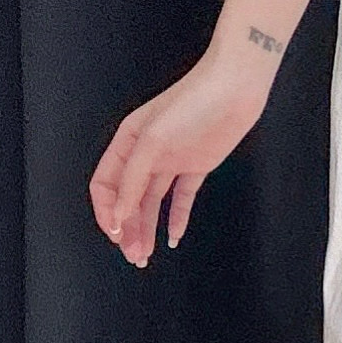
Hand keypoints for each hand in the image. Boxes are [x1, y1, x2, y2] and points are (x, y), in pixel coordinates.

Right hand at [88, 40, 273, 268]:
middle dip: (127, 229)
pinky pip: (181, 197)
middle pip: (127, 199)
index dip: (107, 212)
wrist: (236, 87)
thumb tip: (119, 216)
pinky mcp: (196, 165)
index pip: (105, 185)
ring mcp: (172, 160)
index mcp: (127, 142)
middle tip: (134, 255)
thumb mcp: (153, 140)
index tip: (117, 235)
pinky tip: (173, 237)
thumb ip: (132, 180)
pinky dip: (176, 218)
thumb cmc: (193, 103)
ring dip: (146, 229)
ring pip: (151, 202)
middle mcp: (146, 153)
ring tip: (146, 255)